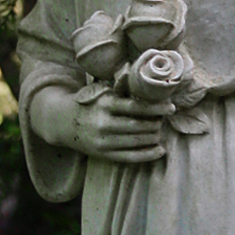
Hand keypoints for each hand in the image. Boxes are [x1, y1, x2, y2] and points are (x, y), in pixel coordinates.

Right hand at [30, 85, 171, 164]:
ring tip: (160, 131)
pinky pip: (131, 157)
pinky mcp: (104, 154)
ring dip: (154, 137)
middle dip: (156, 123)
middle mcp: (104, 124)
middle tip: (164, 120)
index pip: (137, 107)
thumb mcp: (102, 91)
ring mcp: (104, 141)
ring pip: (137, 142)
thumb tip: (143, 77)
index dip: (157, 108)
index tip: (171, 108)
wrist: (63, 122)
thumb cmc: (90, 104)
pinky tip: (160, 150)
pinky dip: (148, 155)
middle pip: (140, 126)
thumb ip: (121, 86)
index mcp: (105, 105)